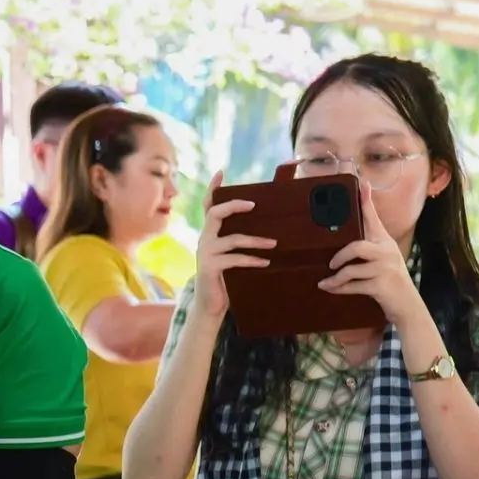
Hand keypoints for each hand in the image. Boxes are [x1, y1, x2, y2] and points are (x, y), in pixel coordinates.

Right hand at [189, 169, 277, 321]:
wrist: (211, 306)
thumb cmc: (227, 279)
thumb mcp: (234, 256)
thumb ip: (242, 242)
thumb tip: (273, 229)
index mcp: (210, 234)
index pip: (208, 206)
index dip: (213, 189)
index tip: (221, 172)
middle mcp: (204, 240)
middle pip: (215, 214)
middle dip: (234, 205)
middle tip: (253, 204)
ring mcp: (205, 254)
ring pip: (232, 239)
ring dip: (256, 240)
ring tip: (274, 244)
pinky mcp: (210, 268)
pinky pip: (234, 259)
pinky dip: (251, 260)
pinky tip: (265, 262)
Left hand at [319, 178, 426, 323]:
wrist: (406, 304)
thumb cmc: (386, 279)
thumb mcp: (378, 260)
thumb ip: (364, 248)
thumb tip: (340, 242)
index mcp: (384, 242)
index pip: (373, 218)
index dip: (366, 201)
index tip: (361, 183)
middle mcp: (386, 252)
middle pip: (356, 247)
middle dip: (339, 256)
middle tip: (330, 264)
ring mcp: (385, 269)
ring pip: (351, 269)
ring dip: (336, 279)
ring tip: (325, 282)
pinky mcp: (381, 285)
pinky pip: (352, 286)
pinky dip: (339, 289)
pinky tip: (330, 289)